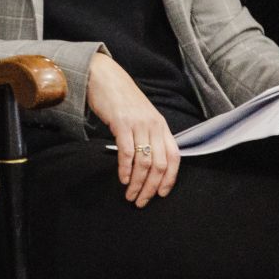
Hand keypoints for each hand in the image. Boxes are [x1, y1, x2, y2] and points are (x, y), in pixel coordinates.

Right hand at [86, 52, 179, 206]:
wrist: (105, 76)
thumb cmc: (122, 99)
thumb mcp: (142, 116)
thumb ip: (148, 135)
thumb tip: (148, 162)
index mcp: (161, 126)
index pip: (174, 157)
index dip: (170, 179)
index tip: (160, 194)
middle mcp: (154, 126)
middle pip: (159, 165)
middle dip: (151, 188)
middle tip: (141, 201)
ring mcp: (138, 124)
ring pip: (144, 162)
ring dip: (137, 183)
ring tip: (129, 195)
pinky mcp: (122, 123)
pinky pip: (127, 152)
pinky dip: (125, 169)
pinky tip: (122, 179)